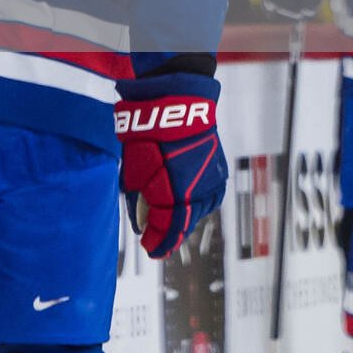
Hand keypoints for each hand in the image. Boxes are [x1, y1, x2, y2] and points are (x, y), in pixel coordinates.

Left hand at [115, 73, 225, 258]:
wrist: (177, 104)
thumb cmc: (149, 132)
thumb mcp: (134, 167)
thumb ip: (138, 195)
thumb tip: (141, 218)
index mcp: (175, 193)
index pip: (167, 227)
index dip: (158, 241)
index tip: (149, 249)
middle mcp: (198, 192)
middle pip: (184, 223)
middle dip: (169, 234)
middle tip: (157, 243)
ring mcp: (211, 183)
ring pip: (196, 212)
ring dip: (183, 220)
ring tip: (169, 227)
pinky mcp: (218, 173)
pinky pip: (206, 198)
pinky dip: (194, 205)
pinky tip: (185, 207)